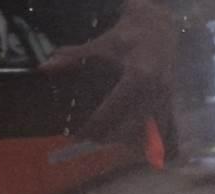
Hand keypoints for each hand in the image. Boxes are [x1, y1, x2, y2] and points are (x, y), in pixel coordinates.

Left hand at [41, 0, 176, 143]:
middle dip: (106, 136)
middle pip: (127, 128)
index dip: (93, 127)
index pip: (112, 111)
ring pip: (144, 133)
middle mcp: (154, 92)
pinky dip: (144, 139)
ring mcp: (164, 100)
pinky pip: (158, 130)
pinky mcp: (169, 104)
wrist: (159, 28)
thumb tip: (45, 67)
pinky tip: (131, 143)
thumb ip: (74, 57)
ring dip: (124, 140)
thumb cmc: (129, 36)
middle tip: (88, 137)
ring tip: (105, 138)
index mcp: (138, 77)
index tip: (77, 136)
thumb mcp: (101, 44)